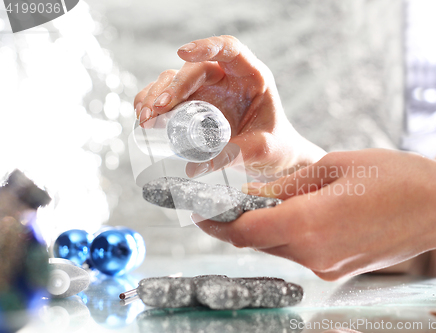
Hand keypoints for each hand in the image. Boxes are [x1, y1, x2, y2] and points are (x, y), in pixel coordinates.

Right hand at [134, 35, 324, 178]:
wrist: (273, 157)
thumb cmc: (275, 147)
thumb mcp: (261, 150)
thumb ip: (234, 155)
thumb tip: (194, 168)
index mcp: (252, 77)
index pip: (230, 49)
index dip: (207, 46)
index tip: (183, 53)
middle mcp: (226, 78)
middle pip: (195, 69)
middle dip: (173, 87)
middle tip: (157, 109)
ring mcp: (207, 91)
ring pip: (175, 80)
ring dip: (156, 95)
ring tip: (145, 119)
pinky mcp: (193, 105)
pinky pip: (168, 97)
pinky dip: (152, 104)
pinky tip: (143, 118)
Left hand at [197, 148, 435, 279]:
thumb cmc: (395, 179)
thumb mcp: (336, 167)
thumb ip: (291, 184)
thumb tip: (259, 190)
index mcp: (310, 224)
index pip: (246, 232)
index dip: (217, 223)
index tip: (199, 212)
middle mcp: (313, 254)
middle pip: (257, 242)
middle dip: (237, 223)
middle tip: (223, 201)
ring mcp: (326, 266)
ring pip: (277, 248)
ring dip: (263, 228)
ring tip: (259, 203)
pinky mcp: (338, 270)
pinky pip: (300, 253)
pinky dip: (287, 235)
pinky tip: (296, 213)